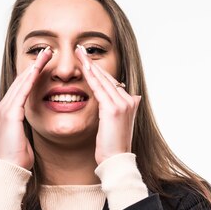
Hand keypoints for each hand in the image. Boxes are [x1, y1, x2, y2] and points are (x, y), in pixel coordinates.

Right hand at [0, 46, 51, 168]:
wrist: (11, 168)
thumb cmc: (19, 156)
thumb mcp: (25, 135)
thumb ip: (28, 123)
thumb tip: (36, 119)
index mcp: (7, 111)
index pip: (22, 86)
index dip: (33, 72)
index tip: (45, 61)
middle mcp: (3, 106)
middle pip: (21, 79)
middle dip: (35, 64)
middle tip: (47, 50)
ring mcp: (4, 109)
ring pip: (21, 82)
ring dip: (34, 67)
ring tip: (46, 54)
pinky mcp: (9, 114)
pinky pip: (21, 92)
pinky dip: (30, 80)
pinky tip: (38, 69)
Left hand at [75, 45, 140, 164]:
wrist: (115, 160)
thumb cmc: (111, 146)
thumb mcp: (116, 125)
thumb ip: (118, 111)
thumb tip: (127, 101)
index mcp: (131, 102)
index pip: (112, 82)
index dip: (98, 70)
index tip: (87, 59)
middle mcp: (130, 100)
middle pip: (108, 77)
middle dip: (92, 63)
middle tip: (80, 49)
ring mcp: (123, 104)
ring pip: (103, 80)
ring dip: (90, 65)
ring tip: (79, 53)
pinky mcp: (114, 109)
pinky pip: (99, 89)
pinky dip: (90, 77)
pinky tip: (82, 68)